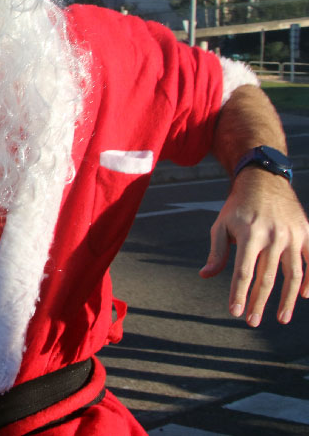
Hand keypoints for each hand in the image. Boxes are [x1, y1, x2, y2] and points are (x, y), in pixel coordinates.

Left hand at [200, 169, 308, 325]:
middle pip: (266, 277)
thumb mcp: (221, 225)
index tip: (234, 313)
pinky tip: (305, 296)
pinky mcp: (306, 233)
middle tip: (252, 322)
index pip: (243, 271)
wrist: (264, 181)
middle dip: (258, 302)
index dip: (238, 294)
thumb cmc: (237, 207)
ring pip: (292, 274)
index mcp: (249, 234)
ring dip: (287, 299)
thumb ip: (216, 252)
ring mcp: (292, 235)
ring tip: (281, 318)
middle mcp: (273, 236)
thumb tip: (205, 276)